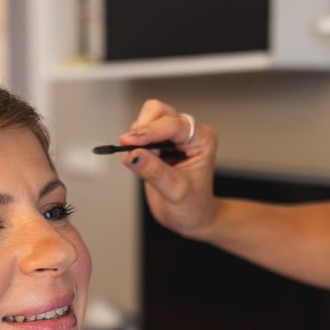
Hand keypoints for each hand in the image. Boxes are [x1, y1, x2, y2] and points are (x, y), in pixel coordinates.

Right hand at [119, 99, 217, 238]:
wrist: (192, 217)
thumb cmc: (192, 206)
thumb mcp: (175, 192)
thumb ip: (154, 172)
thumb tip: (131, 154)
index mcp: (202, 140)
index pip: (173, 125)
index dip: (149, 131)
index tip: (128, 141)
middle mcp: (189, 134)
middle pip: (159, 112)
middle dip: (142, 127)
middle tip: (127, 145)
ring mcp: (173, 137)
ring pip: (148, 118)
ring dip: (137, 134)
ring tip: (137, 157)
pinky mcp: (159, 144)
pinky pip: (142, 133)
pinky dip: (134, 141)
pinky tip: (137, 158)